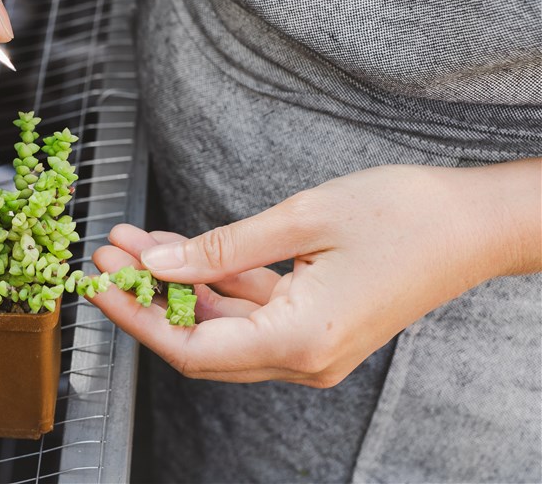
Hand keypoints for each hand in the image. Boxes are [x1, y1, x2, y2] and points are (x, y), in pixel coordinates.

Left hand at [89, 159, 540, 386]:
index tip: (98, 286)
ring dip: (176, 285)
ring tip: (133, 241)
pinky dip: (213, 282)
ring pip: (221, 324)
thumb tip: (156, 265)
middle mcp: (303, 359)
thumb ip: (221, 249)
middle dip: (148, 297)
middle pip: (200, 340)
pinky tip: (181, 247)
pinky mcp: (316, 327)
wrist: (476, 224)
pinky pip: (250, 312)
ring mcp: (311, 348)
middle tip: (108, 252)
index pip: (192, 347)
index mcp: (300, 342)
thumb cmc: (403, 214)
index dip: (137, 318)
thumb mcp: (300, 219)